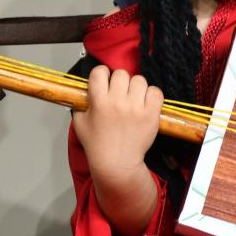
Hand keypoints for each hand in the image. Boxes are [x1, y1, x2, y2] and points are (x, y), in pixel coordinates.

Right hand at [73, 65, 163, 180]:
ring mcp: (136, 108)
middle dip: (120, 82)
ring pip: (139, 80)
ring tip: (133, 100)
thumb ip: (81, 104)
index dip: (102, 74)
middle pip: (121, 74)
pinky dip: (151, 95)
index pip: (99, 72)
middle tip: (120, 93)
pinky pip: (155, 92)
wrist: (117, 163)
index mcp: (99, 102)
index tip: (105, 82)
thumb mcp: (79, 123)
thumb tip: (85, 90)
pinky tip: (145, 103)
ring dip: (136, 88)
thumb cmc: (98, 145)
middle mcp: (117, 102)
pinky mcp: (151, 114)